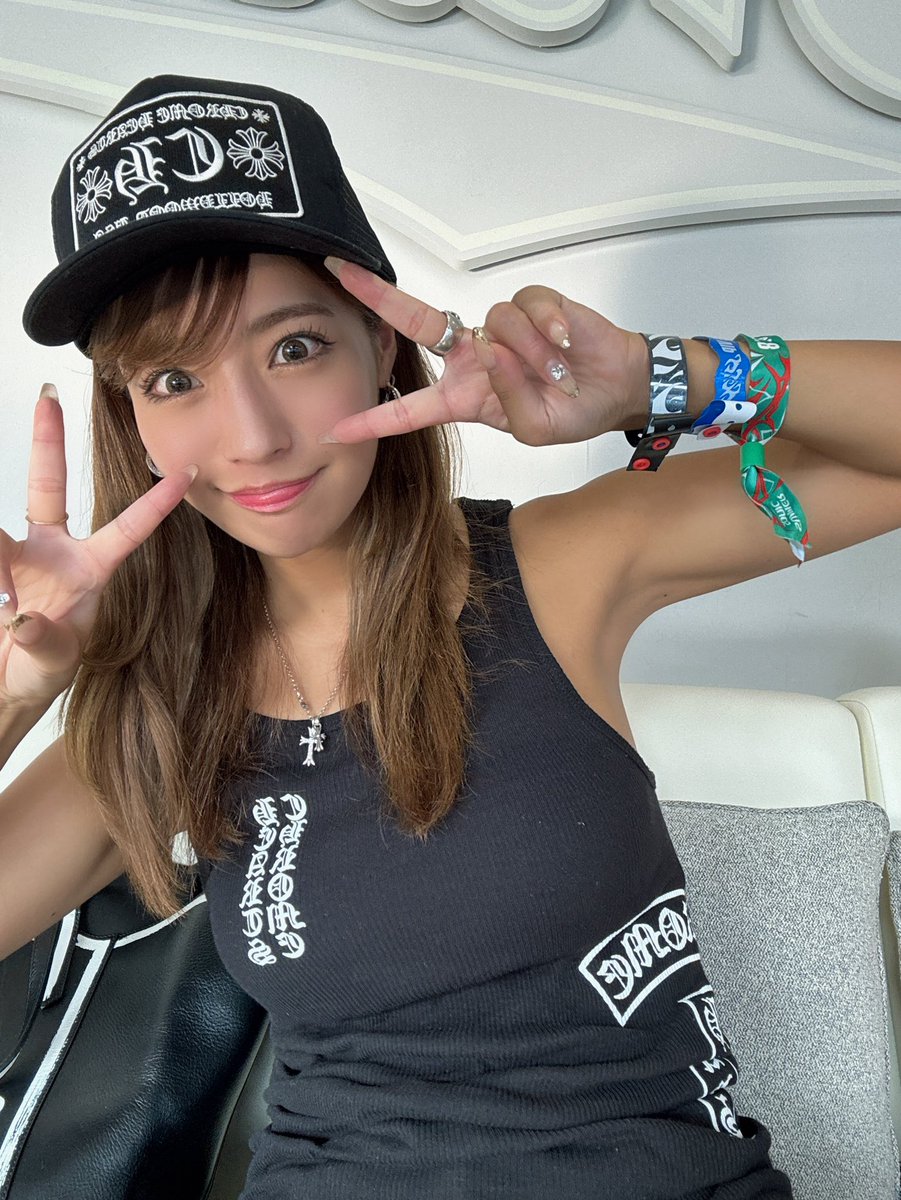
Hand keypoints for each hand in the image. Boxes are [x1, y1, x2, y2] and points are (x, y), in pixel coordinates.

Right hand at [0, 385, 195, 710]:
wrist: (5, 684)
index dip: (156, 502)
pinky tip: (4, 608)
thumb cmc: (40, 672)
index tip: (186, 472)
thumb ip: (43, 642)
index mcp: (90, 571)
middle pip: (47, 486)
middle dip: (47, 439)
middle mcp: (54, 553)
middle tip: (47, 396)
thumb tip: (25, 620)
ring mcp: (18, 556)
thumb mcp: (53, 663)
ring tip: (10, 603)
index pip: (128, 529)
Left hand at [321, 259, 647, 445]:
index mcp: (463, 396)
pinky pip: (528, 307)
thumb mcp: (534, 429)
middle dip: (378, 297)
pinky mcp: (532, 304)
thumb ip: (507, 399)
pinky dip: (550, 330)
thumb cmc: (571, 412)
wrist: (616, 389)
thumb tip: (491, 350)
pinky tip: (565, 347)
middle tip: (342, 272)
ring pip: (496, 325)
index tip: (336, 429)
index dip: (374, 419)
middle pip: (416, 322)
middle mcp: (473, 356)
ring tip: (559, 374)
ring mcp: (499, 328)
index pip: (410, 408)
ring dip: (532, 355)